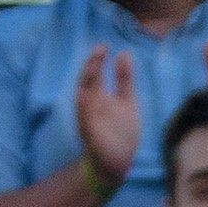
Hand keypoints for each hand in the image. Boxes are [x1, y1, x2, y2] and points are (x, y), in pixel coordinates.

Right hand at [72, 48, 140, 185]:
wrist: (117, 161)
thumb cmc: (120, 130)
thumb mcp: (126, 101)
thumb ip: (124, 79)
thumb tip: (124, 52)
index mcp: (97, 96)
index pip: (94, 73)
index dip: (97, 59)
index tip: (106, 45)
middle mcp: (89, 105)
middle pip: (86, 82)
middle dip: (91, 66)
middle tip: (100, 50)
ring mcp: (87, 120)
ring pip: (81, 98)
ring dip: (86, 83)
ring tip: (93, 65)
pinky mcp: (90, 136)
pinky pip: (85, 122)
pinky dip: (85, 110)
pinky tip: (87, 96)